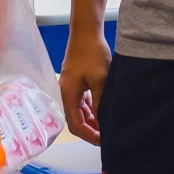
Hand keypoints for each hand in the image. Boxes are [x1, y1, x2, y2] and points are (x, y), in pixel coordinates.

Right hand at [60, 29, 111, 144]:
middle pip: (75, 120)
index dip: (89, 136)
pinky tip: (101, 110)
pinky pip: (81, 101)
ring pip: (79, 111)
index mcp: (68, 95)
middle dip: (90, 130)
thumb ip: (100, 104)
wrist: (86, 32)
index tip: (104, 141)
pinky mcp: (75, 81)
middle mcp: (66, 93)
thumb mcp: (100, 81)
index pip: (76, 125)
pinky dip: (91, 108)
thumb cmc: (93, 54)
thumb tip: (103, 123)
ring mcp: (70, 87)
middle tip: (107, 135)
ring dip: (91, 120)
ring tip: (106, 125)